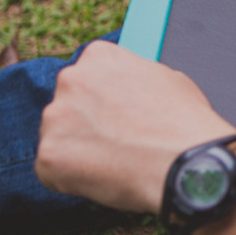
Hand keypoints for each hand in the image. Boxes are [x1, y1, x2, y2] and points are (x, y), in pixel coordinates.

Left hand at [36, 41, 235, 213]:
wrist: (187, 163)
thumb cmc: (185, 124)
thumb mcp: (169, 79)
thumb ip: (135, 78)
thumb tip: (128, 90)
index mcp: (100, 56)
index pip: (88, 76)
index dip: (103, 100)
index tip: (116, 116)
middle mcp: (71, 79)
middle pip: (68, 104)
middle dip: (85, 123)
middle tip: (115, 141)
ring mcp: (55, 117)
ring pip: (58, 136)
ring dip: (78, 150)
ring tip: (115, 162)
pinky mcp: (48, 155)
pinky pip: (52, 169)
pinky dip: (72, 177)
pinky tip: (104, 177)